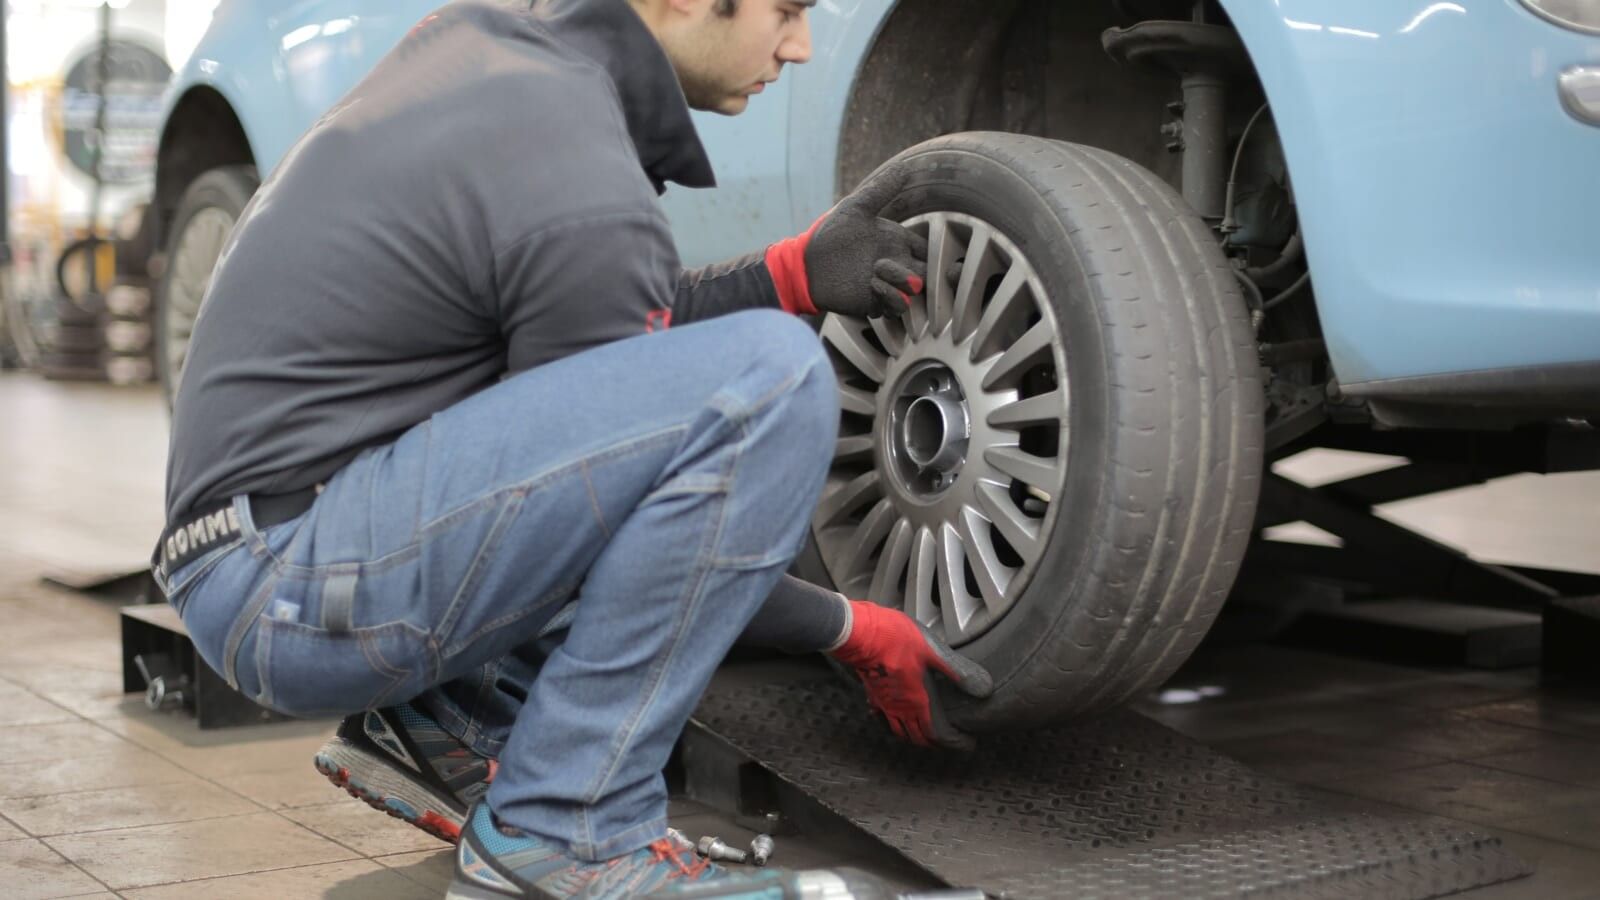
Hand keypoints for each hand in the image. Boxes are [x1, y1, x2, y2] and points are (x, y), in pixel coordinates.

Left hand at [764, 162, 927, 318]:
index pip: (927, 250)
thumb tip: (905, 167)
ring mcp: (887, 285)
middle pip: (928, 273)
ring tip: (879, 268)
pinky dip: (891, 295)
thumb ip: (881, 190)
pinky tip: (873, 283)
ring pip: (915, 290)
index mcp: (897, 242)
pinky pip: (896, 305)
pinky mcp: (876, 303)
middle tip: (911, 263)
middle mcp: (897, 265)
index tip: (922, 247)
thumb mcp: (856, 208)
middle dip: (928, 271)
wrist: (806, 264)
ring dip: (903, 280)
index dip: (933, 250)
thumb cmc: (830, 234)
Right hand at [829, 600, 992, 749]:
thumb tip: (984, 688)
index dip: (955, 743)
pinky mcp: (872, 694)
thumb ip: (958, 671)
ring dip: (914, 736)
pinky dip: (891, 722)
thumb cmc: (895, 640)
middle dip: (935, 743)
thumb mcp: (933, 652)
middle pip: (918, 737)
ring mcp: (884, 703)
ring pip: (899, 731)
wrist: (861, 634)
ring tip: (924, 734)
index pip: (938, 734)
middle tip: (949, 741)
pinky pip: (882, 717)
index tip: (968, 744)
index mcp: (918, 702)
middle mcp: (901, 708)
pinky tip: (893, 715)